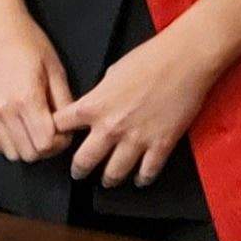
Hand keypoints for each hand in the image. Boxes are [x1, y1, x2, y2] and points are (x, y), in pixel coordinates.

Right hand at [0, 0, 76, 164]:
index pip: (47, 143)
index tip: (66, 130)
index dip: (62, 142)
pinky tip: (20, 128)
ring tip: (37, 130)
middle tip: (55, 131)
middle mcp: (5, 110)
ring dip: (28, 148)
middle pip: (30, 153)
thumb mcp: (55, 69)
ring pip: (12, 152)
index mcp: (26, 99)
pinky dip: (11, 143)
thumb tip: (71, 125)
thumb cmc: (27, 41)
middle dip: (47, 148)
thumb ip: (64, 102)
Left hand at [49, 23, 231, 187]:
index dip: (57, 132)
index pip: (61, 126)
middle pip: (84, 160)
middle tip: (78, 173)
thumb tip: (96, 105)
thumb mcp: (110, 74)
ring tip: (107, 181)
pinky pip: (147, 171)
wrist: (183, 61)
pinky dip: (142, 178)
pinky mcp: (161, 145)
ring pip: (114, 173)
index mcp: (93, 106)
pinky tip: (140, 179)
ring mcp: (136, 139)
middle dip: (79, 170)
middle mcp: (110, 127)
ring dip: (109, 179)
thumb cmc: (148, 59)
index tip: (58, 138)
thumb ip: (99, 96)